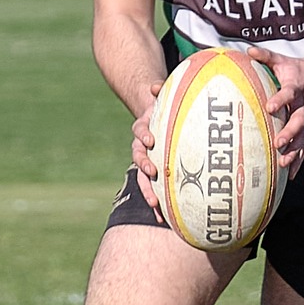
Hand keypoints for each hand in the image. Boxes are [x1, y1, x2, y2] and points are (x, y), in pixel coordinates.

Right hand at [131, 92, 165, 219]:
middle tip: (152, 173)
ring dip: (149, 191)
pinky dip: (158, 203)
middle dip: (144, 168)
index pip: (141, 133)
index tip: (151, 140)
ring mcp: (148, 162)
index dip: (144, 136)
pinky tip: (164, 219)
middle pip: (139, 159)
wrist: (156, 119)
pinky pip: (155, 189)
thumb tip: (155, 85)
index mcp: (144, 129)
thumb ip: (158, 91)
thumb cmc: (164, 107)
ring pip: (144, 179)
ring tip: (155, 205)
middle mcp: (143, 148)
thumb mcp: (161, 97)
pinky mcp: (155, 175)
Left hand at [246, 48, 303, 180]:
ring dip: (294, 152)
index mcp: (295, 88)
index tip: (269, 107)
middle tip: (277, 143)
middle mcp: (303, 107)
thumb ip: (265, 56)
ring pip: (302, 139)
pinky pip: (303, 148)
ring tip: (283, 164)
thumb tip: (248, 50)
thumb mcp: (282, 61)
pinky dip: (298, 162)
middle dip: (289, 134)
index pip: (287, 94)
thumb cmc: (296, 70)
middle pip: (298, 122)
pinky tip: (290, 175)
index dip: (279, 100)